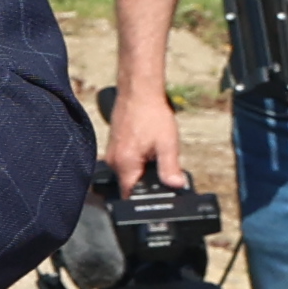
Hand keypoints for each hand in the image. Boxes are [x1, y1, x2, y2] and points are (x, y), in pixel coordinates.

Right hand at [101, 83, 187, 197]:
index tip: (159, 191)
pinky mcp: (113, 146)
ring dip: (143, 169)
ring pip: (128, 173)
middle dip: (147, 181)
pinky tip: (147, 145)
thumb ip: (170, 169)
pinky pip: (125, 162)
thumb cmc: (151, 113)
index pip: (131, 196)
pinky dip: (138, 159)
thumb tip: (176, 186)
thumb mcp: (167, 144)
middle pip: (130, 185)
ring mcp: (111, 153)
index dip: (146, 198)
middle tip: (161, 165)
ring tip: (154, 151)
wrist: (139, 91)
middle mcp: (114, 161)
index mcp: (125, 164)